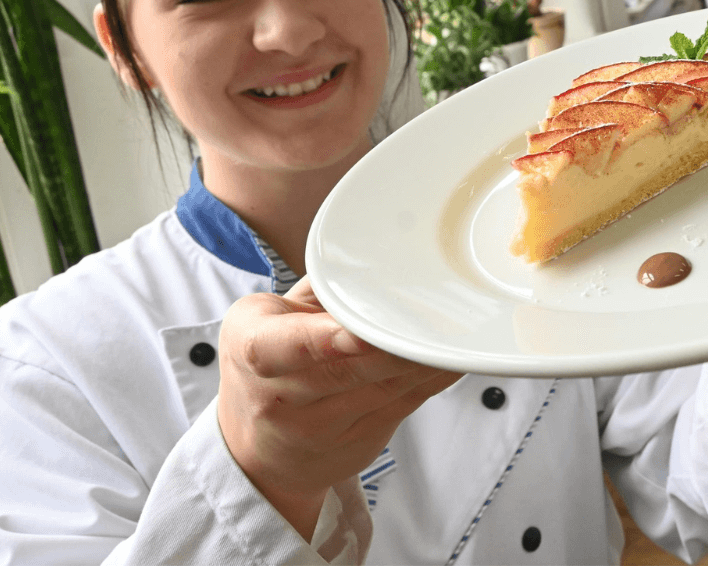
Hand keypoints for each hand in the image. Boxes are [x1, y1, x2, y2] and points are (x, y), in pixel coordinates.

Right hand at [217, 278, 462, 540]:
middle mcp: (280, 393)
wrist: (256, 453)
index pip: (281, 346)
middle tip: (432, 320)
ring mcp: (318, 426)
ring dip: (423, 362)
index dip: (324, 341)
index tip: (360, 332)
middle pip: (345, 370)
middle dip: (393, 347)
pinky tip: (454, 358)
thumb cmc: (269, 365)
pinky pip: (403, 405)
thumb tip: (377, 254)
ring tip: (453, 334)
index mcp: (253, 346)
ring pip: (383, 389)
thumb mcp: (266, 320)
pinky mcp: (357, 441)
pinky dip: (433, 379)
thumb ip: (317, 289)